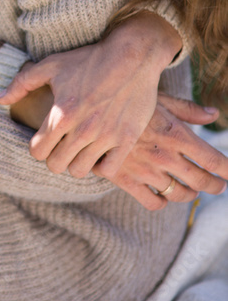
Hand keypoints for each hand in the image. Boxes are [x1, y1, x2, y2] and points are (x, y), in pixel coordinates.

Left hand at [0, 13, 195, 176]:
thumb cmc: (88, 59)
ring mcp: (106, 136)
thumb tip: (0, 99)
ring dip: (76, 162)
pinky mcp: (128, 139)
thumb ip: (22, 83)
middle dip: (54, 157)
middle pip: (56, 165)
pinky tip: (99, 152)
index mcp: (61, 114)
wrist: (132, 55)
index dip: (37, 147)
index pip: (37, 151)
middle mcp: (82, 129)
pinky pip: (109, 171)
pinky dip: (101, 166)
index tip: (44, 140)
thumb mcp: (51, 65)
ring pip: (80, 170)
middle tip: (60, 146)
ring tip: (78, 150)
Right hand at [94, 94, 227, 210]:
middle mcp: (164, 155)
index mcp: (175, 133)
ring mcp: (146, 170)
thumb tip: (213, 114)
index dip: (227, 170)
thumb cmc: (125, 99)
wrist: (87, 112)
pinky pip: (154, 202)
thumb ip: (188, 109)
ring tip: (192, 189)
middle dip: (215, 185)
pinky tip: (163, 194)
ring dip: (190, 194)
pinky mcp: (127, 181)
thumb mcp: (158, 98)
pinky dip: (163, 201)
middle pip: (202, 181)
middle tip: (218, 185)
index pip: (213, 160)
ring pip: (180, 194)